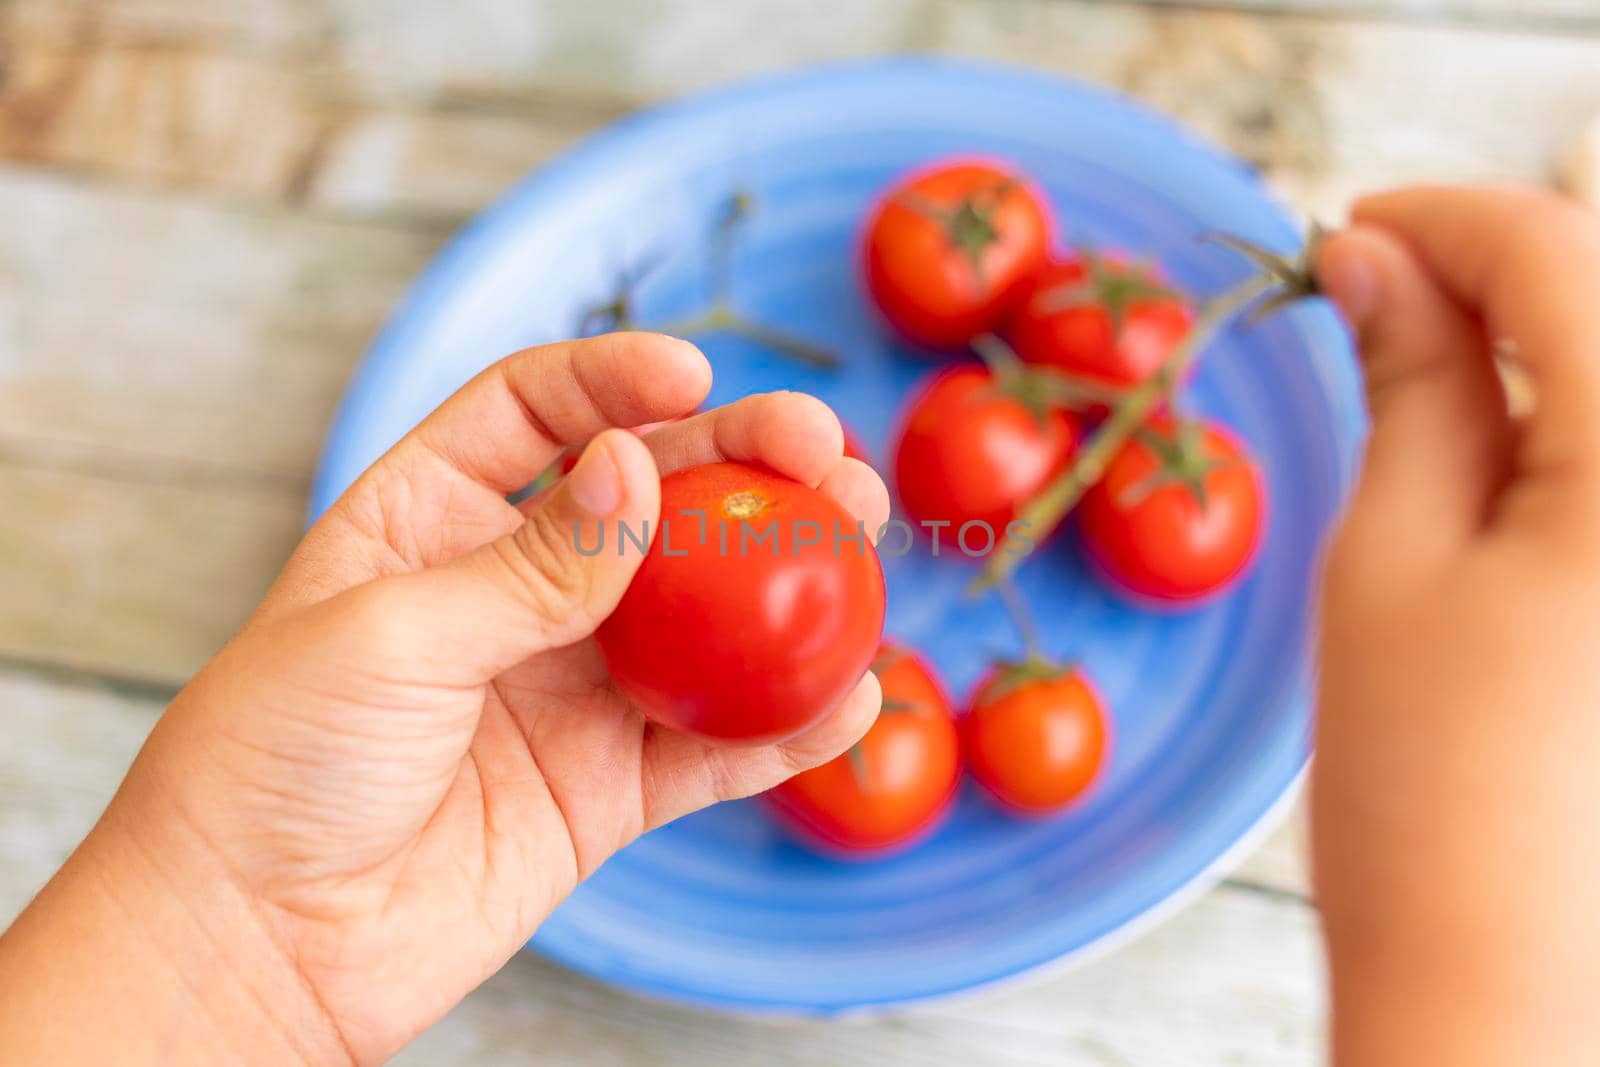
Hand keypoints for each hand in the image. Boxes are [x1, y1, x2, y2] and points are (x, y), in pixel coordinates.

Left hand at [0, 333, 887, 1065]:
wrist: (255, 944)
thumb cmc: (273, 763)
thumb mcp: (389, 633)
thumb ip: (529, 564)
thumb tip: (636, 469)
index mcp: (430, 520)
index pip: (535, 412)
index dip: (614, 379)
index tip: (692, 375)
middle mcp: (515, 592)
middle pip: (653, 502)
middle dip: (743, 467)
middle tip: (825, 456)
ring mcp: (570, 689)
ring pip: (705, 620)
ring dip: (788, 587)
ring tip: (861, 550)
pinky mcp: (608, 788)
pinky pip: (714, 749)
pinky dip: (786, 730)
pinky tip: (852, 699)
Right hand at [1313, 188, 1599, 1065]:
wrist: (1514, 989)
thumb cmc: (1431, 793)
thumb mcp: (1390, 559)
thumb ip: (1406, 381)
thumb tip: (1370, 255)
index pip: (1559, 254)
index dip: (1440, 216)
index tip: (1343, 229)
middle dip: (1499, 265)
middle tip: (1375, 290)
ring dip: (1551, 337)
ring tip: (1436, 362)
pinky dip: (1586, 418)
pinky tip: (1517, 438)